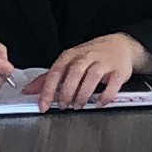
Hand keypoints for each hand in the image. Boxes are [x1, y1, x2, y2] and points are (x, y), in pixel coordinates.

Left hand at [34, 32, 149, 108]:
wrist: (121, 45)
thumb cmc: (92, 56)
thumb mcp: (69, 62)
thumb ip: (50, 77)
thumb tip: (30, 90)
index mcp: (71, 55)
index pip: (56, 72)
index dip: (48, 91)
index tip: (43, 105)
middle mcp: (87, 57)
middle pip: (73, 74)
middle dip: (66, 92)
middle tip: (63, 105)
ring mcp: (104, 63)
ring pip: (91, 77)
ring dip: (83, 94)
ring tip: (78, 105)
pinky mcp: (119, 71)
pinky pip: (113, 84)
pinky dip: (105, 96)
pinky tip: (98, 103)